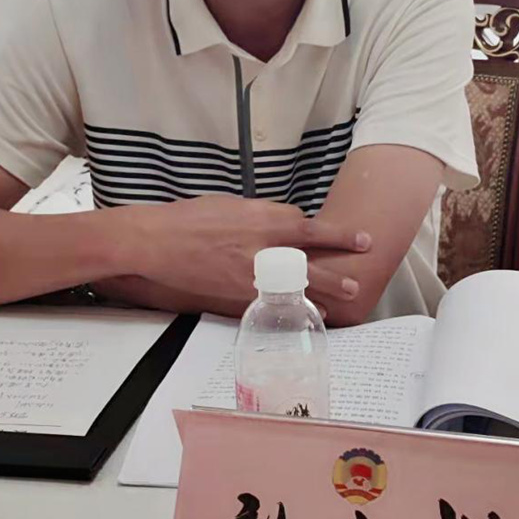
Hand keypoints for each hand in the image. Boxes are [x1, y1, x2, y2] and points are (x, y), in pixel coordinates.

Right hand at [114, 195, 370, 308]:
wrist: (156, 241)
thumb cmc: (189, 218)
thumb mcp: (231, 205)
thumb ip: (261, 215)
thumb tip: (283, 223)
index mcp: (259, 217)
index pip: (305, 224)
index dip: (331, 234)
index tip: (352, 237)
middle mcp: (260, 244)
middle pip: (311, 253)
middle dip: (340, 259)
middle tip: (361, 265)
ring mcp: (250, 272)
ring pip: (297, 282)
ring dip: (324, 290)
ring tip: (347, 295)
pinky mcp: (236, 293)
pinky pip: (273, 301)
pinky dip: (293, 306)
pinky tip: (308, 313)